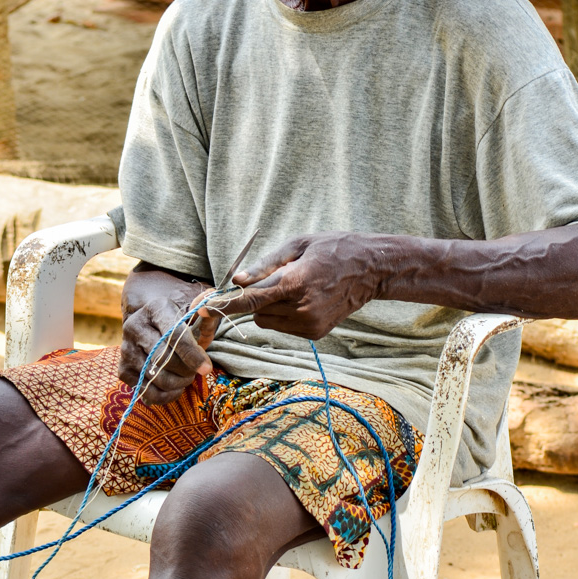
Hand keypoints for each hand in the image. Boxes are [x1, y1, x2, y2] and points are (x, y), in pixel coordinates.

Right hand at [119, 268, 220, 404]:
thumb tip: (209, 323)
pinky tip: (176, 388)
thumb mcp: (195, 312)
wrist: (154, 324)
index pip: (173, 334)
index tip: (207, 368)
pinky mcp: (123, 369)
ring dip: (178, 383)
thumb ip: (206, 317)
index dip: (192, 354)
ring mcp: (126, 349)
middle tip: (197, 371)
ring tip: (186, 377)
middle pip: (164, 359)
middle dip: (186, 371)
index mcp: (155, 308)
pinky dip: (165, 396)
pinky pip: (146, 392)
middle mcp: (135, 326)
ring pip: (155, 377)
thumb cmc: (181, 319)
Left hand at [219, 233, 379, 338]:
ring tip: (293, 289)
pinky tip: (303, 300)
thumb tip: (237, 279)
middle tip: (275, 279)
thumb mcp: (298, 244)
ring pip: (267, 321)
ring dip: (269, 307)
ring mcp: (310, 324)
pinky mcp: (316, 334)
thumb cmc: (332, 249)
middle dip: (257, 297)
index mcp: (296, 282)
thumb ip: (265, 264)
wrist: (371, 270)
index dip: (227, 304)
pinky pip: (283, 327)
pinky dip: (284, 315)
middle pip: (257, 310)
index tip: (206, 308)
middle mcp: (302, 308)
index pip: (252, 298)